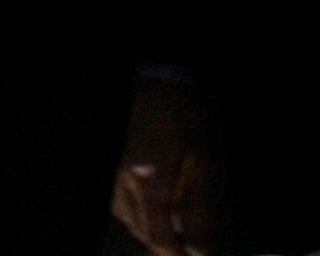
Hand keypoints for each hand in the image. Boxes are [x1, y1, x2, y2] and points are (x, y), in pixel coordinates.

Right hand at [111, 74, 215, 254]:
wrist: (159, 80)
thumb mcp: (206, 161)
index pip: (159, 233)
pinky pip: (120, 203)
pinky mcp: (114, 165)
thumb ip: (202, 206)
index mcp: (150, 179)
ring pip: (129, 219)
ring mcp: (115, 172)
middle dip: (165, 245)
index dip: (177, 252)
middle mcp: (126, 180)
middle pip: (142, 230)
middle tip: (189, 247)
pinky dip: (138, 215)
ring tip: (174, 232)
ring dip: (152, 232)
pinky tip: (153, 210)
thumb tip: (200, 247)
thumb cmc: (188, 118)